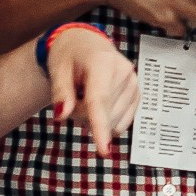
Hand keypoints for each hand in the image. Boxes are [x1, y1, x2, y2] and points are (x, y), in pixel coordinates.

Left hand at [46, 25, 139, 157]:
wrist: (86, 44)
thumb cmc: (70, 55)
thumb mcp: (57, 70)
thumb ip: (60, 93)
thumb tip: (62, 115)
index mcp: (103, 62)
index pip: (100, 100)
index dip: (100, 127)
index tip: (104, 151)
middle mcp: (124, 72)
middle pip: (104, 114)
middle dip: (82, 116)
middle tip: (72, 99)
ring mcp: (134, 84)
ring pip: (114, 122)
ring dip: (95, 120)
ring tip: (86, 99)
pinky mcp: (138, 95)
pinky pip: (122, 123)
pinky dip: (107, 121)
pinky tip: (100, 105)